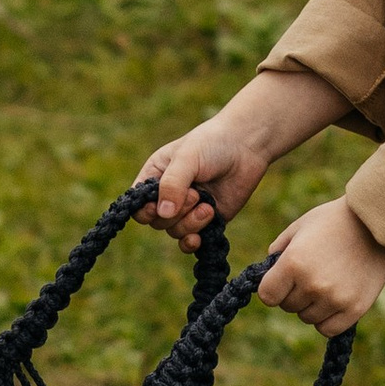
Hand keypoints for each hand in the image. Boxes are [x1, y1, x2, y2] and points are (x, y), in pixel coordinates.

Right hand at [134, 67, 343, 253]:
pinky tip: (200, 237)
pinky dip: (194, 241)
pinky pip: (192, 240)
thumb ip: (172, 184)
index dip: (145, 211)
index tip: (158, 207)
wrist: (246, 146)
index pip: (138, 204)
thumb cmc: (212, 144)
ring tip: (208, 207)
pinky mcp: (207, 220)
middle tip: (196, 194)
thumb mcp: (187, 158)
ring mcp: (188, 209)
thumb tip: (163, 214)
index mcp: (155, 176)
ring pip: (176, 231)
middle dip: (177, 213)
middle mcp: (169, 195)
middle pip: (158, 222)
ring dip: (191, 223)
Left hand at [255, 195, 384, 337]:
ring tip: (326, 281)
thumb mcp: (298, 228)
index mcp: (294, 262)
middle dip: (293, 292)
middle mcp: (312, 284)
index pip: (267, 295)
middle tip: (311, 273)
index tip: (281, 280)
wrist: (374, 224)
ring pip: (307, 318)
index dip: (272, 288)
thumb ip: (277, 252)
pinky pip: (328, 329)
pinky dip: (327, 319)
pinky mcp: (355, 309)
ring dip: (311, 305)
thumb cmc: (332, 221)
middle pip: (287, 306)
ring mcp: (335, 299)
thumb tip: (265, 276)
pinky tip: (333, 300)